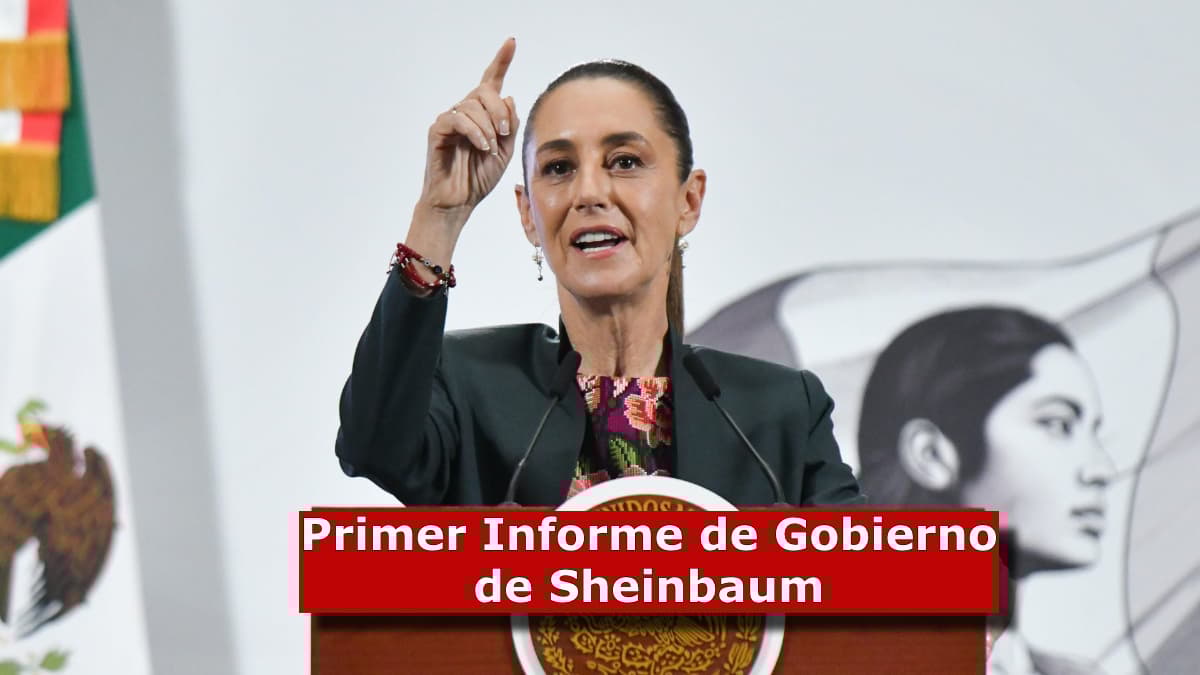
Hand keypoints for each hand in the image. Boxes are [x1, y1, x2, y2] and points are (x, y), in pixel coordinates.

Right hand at [419, 38, 519, 222]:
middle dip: (500, 110)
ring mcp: (450, 120)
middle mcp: (466, 112)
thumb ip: (510, 124)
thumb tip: (509, 96)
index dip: (501, 61)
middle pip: (485, 91)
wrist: (459, 201)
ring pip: (472, 106)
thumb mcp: (505, 151)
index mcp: (483, 115)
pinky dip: (474, 132)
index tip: (511, 42)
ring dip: (488, 127)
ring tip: (490, 148)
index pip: (491, 82)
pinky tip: (481, 146)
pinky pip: (458, 119)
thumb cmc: (479, 177)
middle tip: (505, 133)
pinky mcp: (437, 130)